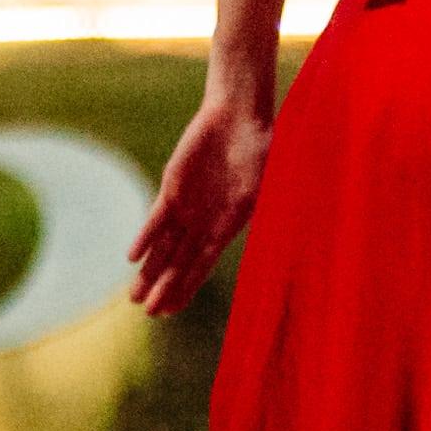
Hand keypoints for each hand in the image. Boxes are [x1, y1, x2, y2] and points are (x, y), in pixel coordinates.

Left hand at [128, 89, 271, 316]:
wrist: (239, 117)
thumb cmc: (263, 147)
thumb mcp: (272, 182)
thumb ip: (276, 208)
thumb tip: (298, 226)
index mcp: (230, 226)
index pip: (204, 265)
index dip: (188, 287)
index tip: (172, 310)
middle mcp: (206, 223)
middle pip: (181, 262)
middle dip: (165, 288)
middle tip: (149, 312)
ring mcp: (187, 207)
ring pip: (164, 247)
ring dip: (149, 271)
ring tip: (134, 297)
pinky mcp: (171, 189)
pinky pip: (156, 219)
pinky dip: (145, 238)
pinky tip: (133, 257)